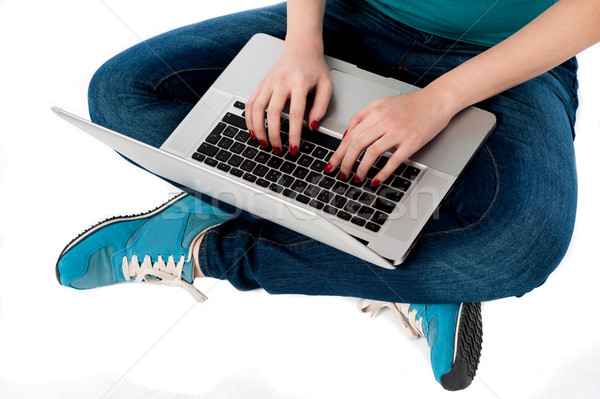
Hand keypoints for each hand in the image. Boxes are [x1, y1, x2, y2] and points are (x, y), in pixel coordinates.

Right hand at [245, 41, 332, 154]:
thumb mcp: (326, 85)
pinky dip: (249, 118)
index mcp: (299, 83)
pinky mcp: (261, 83)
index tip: (294, 148)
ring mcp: (268, 82)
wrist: (301, 47)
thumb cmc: (314, 67)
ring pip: (257, 108)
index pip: (295, 114)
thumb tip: (311, 126)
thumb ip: (321, 106)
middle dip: (273, 135)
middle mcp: (281, 82)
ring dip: (258, 128)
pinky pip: (250, 102)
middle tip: (278, 149)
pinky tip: (252, 129)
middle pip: (273, 113)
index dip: (293, 134)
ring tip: (262, 142)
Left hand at [324, 88, 455, 186]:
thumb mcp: (381, 103)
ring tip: (356, 178)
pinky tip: (376, 180)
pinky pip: (393, 160)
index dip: (338, 152)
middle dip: (345, 162)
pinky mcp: (412, 142)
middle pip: (357, 144)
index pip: (350, 135)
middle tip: (341, 174)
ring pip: (371, 153)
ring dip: (361, 169)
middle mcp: (384, 121)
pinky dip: (382, 173)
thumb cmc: (411, 104)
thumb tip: (346, 135)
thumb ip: (362, 117)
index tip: (331, 163)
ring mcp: (398, 132)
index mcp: (375, 112)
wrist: (437, 100)